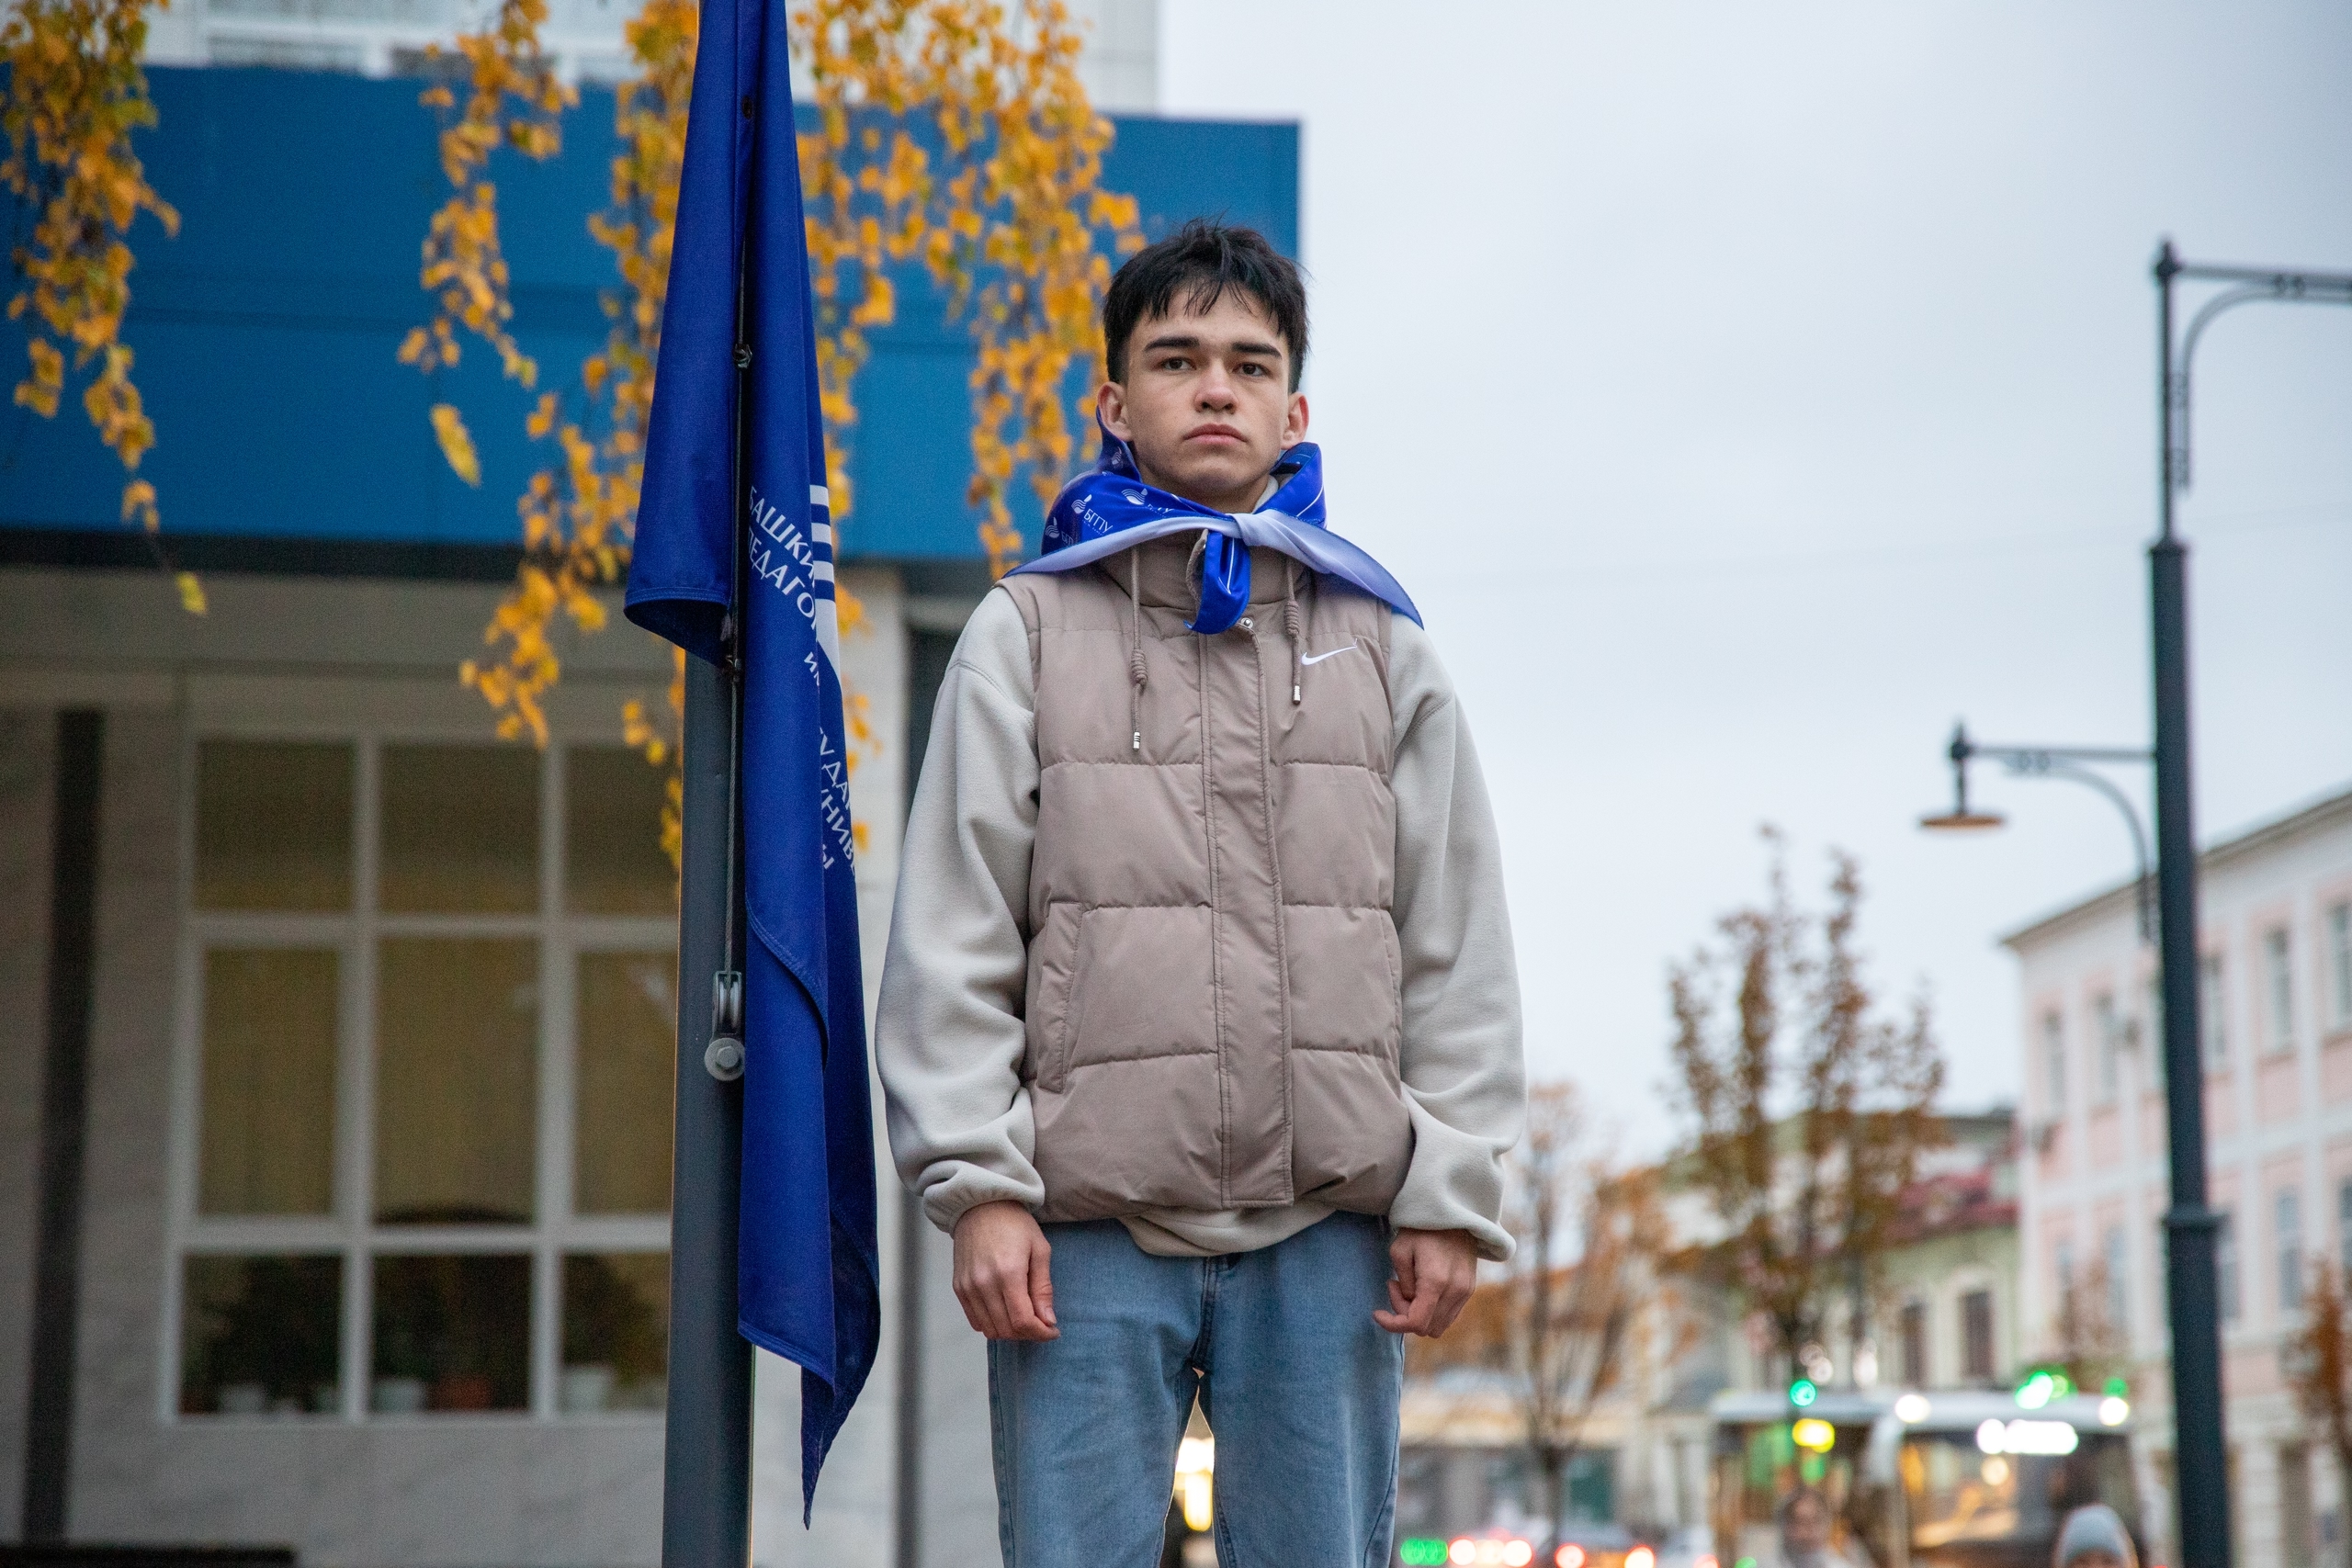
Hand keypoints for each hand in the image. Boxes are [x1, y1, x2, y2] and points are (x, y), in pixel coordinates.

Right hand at [952, 1200, 1058, 1340]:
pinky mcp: (959, 1287)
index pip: (1023, 1321)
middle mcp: (984, 1284)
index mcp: (1008, 1273)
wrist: (981, 1205)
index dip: (1041, 1333)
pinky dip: (992, 1324)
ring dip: (1010, 1331)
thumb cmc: (1015, 1224)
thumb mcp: (1039, 1250)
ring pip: (990, 1330)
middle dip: (1029, 1333)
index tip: (1053, 1331)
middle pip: (1007, 1330)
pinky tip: (1005, 1311)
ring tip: (1024, 1317)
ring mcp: (968, 1287)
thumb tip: (1049, 1321)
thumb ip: (1043, 1288)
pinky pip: (975, 1321)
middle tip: (1042, 1323)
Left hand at [1374, 1227, 1477, 1337]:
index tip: (1377, 1312)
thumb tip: (1408, 1302)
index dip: (1393, 1324)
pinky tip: (1424, 1288)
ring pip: (1439, 1326)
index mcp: (1435, 1282)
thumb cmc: (1421, 1229)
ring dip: (1420, 1315)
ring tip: (1409, 1287)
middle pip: (1426, 1328)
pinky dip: (1433, 1311)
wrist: (1454, 1213)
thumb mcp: (1399, 1251)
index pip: (1415, 1323)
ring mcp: (1465, 1292)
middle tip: (1395, 1286)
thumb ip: (1402, 1284)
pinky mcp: (1469, 1289)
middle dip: (1405, 1315)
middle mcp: (1455, 1291)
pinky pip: (1449, 1315)